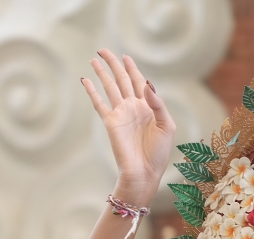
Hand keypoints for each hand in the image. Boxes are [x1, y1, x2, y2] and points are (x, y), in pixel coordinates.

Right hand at [83, 50, 175, 204]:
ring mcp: (120, 114)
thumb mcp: (167, 125)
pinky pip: (99, 103)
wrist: (144, 172)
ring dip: (102, 73)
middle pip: (121, 79)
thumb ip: (158, 104)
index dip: (131, 67)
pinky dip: (92, 92)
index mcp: (148, 106)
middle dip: (113, 64)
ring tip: (94, 59)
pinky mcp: (110, 123)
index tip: (125, 56)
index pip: (138, 81)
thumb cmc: (159, 153)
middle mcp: (132, 107)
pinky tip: (85, 80)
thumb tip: (146, 83)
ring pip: (109, 87)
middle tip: (103, 51)